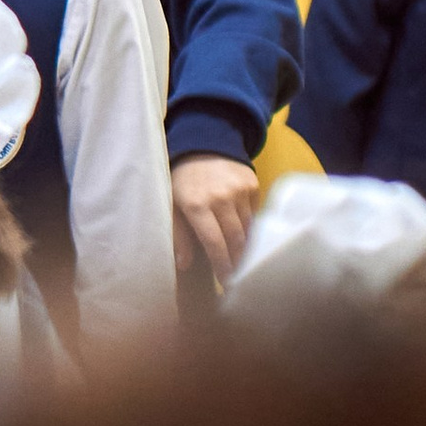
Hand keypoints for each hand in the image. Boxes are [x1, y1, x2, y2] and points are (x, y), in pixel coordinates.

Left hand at [171, 151, 259, 279]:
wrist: (202, 144)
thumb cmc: (182, 180)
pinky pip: (254, 213)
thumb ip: (178, 235)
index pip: (214, 243)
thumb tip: (183, 265)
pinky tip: (243, 232)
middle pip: (235, 239)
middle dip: (236, 260)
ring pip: (247, 228)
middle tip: (236, 276)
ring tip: (241, 259)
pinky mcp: (252, 184)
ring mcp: (239, 190)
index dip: (221, 264)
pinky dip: (249, 225)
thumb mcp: (171, 205)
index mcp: (196, 204)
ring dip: (244, 245)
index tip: (226, 281)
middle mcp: (220, 197)